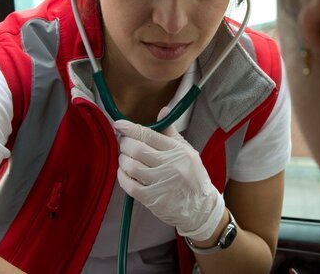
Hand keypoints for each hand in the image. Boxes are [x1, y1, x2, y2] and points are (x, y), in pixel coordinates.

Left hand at [115, 108, 226, 241]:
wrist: (200, 209)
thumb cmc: (193, 177)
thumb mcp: (187, 151)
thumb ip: (171, 132)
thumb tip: (163, 110)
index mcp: (179, 151)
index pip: (150, 135)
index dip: (131, 129)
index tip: (119, 124)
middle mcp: (170, 165)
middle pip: (137, 149)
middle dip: (125, 143)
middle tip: (123, 143)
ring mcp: (161, 183)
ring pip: (131, 166)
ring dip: (122, 160)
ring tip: (124, 158)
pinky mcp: (152, 199)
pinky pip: (130, 185)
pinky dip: (122, 177)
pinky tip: (123, 172)